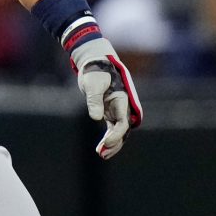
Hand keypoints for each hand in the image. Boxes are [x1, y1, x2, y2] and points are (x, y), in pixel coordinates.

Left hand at [70, 34, 141, 158]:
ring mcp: (117, 110)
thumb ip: (94, 100)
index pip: (123, 121)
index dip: (117, 134)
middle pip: (123, 129)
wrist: (94, 61)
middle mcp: (123, 106)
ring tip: (101, 154)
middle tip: (102, 153)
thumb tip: (96, 118)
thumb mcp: (93, 83)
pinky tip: (101, 149)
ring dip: (112, 144)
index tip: (106, 142)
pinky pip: (112, 129)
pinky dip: (108, 139)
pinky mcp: (110, 112)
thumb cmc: (94, 70)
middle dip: (115, 143)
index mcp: (123, 98)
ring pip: (119, 131)